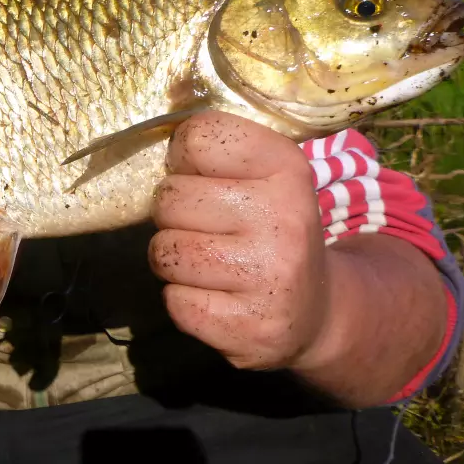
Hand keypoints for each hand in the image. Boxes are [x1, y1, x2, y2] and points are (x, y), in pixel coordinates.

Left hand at [148, 111, 332, 370]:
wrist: (315, 312)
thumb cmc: (269, 231)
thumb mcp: (262, 176)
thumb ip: (214, 152)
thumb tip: (149, 142)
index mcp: (286, 167)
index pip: (198, 137)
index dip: (184, 159)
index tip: (202, 177)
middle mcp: (283, 218)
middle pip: (169, 199)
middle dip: (174, 216)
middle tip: (207, 229)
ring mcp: (268, 276)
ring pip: (164, 252)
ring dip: (175, 260)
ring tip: (210, 264)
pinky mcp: (249, 326)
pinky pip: (175, 303)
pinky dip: (185, 302)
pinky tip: (217, 298)